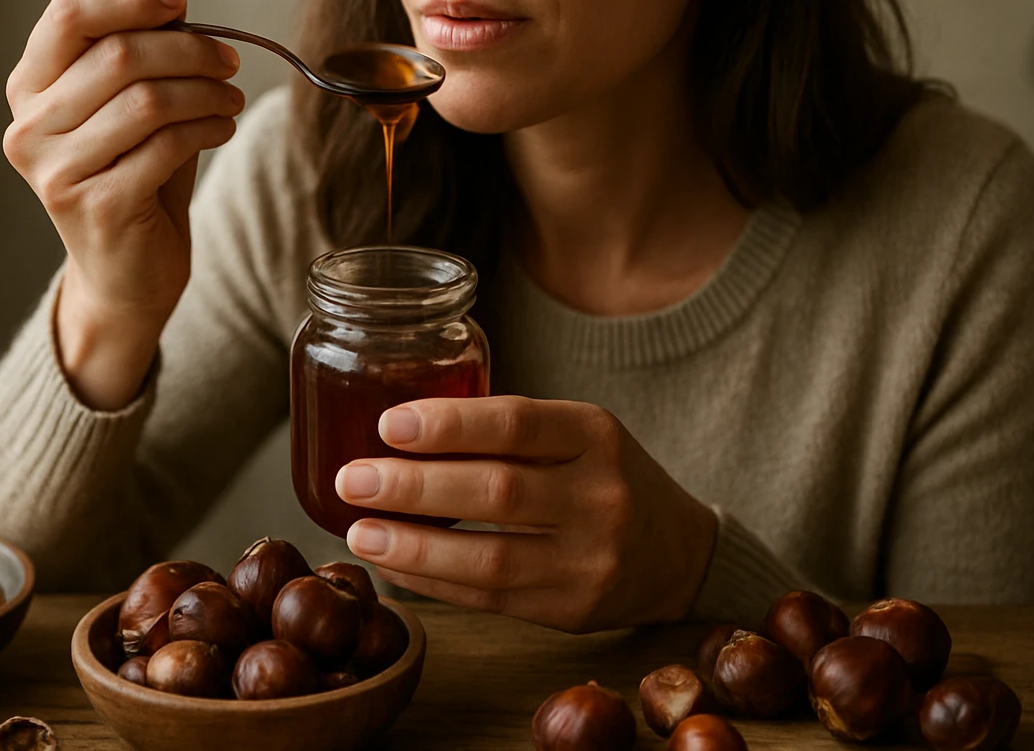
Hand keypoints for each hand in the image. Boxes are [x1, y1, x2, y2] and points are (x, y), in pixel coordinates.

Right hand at [3, 0, 244, 408]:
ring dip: (205, 92)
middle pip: (118, 55)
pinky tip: (221, 130)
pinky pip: (166, 146)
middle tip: (229, 59)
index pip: (67, 16)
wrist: (128, 274)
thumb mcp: (130, 98)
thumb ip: (126, 34)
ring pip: (147, 100)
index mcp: (29, 89)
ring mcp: (57, 172)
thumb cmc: (133, 174)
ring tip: (230, 101)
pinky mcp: (97, 206)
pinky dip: (206, 129)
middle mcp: (30, 128)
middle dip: (188, 49)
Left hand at [334, 396, 717, 632]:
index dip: (450, 425)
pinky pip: (489, 598)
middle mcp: (599, 497)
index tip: (389, 424)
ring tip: (358, 531)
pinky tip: (393, 564)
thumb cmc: (605, 477)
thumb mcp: (579, 434)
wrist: (680, 555)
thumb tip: (397, 429)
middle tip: (353, 478)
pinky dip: (433, 581)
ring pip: (489, 558)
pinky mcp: (571, 611)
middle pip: (497, 492)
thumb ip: (509, 431)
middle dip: (414, 487)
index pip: (518, 423)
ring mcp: (588, 561)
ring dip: (413, 546)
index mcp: (597, 435)